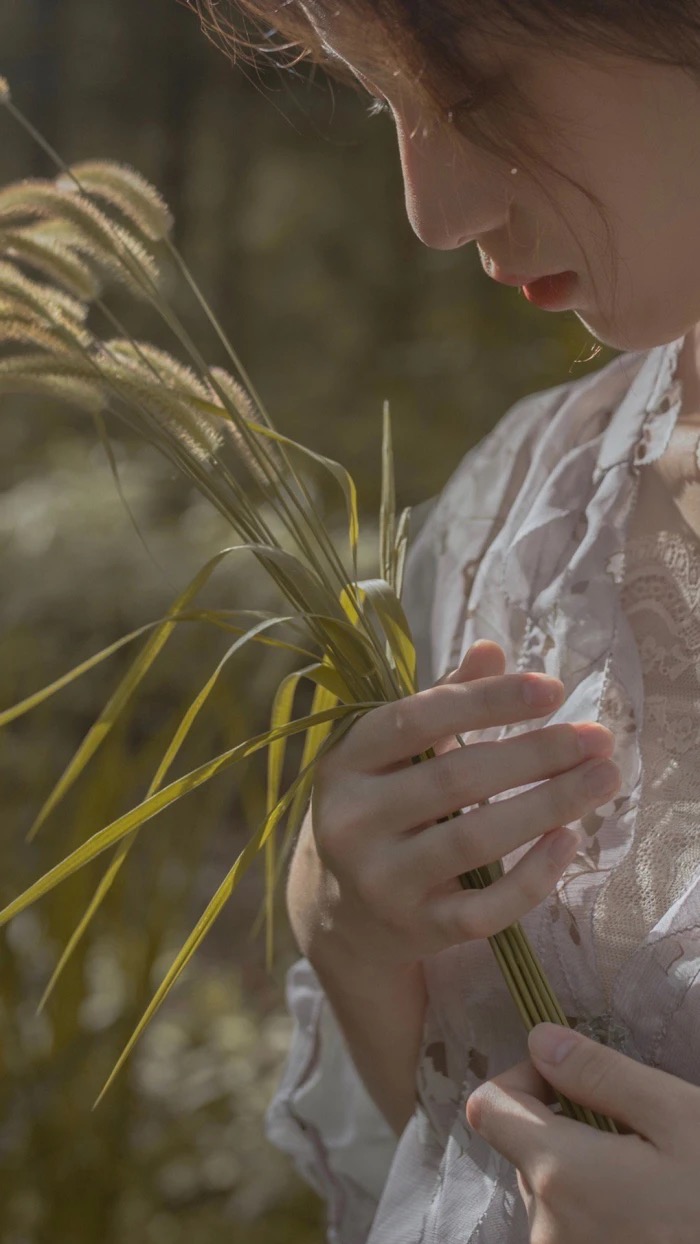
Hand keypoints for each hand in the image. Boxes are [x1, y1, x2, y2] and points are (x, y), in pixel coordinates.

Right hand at [295, 639, 619, 978]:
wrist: (343, 913)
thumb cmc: (383, 809)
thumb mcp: (394, 752)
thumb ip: (442, 701)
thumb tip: (492, 650)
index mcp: (346, 762)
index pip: (417, 719)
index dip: (487, 701)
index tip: (552, 689)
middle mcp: (352, 821)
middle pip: (455, 779)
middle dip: (535, 753)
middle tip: (597, 737)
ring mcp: (382, 881)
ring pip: (474, 840)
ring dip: (548, 805)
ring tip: (603, 778)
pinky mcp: (417, 930)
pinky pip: (485, 908)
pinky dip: (532, 876)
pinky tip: (570, 840)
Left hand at [466, 1022, 699, 1243]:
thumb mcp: (678, 1116)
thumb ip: (601, 1074)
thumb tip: (540, 1041)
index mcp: (558, 1173)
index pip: (488, 1107)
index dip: (521, 1079)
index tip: (570, 1079)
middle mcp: (545, 1228)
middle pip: (524, 1149)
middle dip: (567, 1127)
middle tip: (635, 1133)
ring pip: (551, 1191)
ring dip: (587, 1172)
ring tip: (652, 1180)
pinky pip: (572, 1227)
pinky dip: (599, 1210)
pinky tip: (651, 1214)